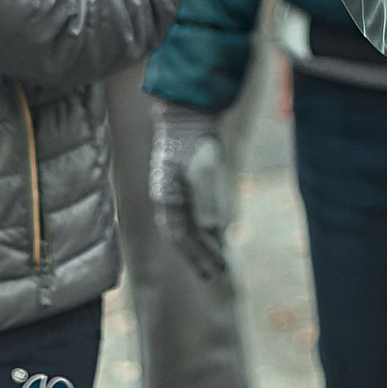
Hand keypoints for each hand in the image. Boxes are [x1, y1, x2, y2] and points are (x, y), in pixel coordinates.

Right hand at [149, 102, 231, 281]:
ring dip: (202, 243)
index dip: (195, 256)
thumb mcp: (203, 168)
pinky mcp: (184, 184)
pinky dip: (204, 227)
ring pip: (187, 226)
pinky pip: (192, 213)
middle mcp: (167, 198)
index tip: (211, 272)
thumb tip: (213, 231)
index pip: (179, 236)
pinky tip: (217, 234)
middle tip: (218, 273)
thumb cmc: (194, 139)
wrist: (189, 114)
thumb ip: (208, 199)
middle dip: (199, 255)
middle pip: (182, 235)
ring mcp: (175, 191)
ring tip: (219, 259)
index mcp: (166, 197)